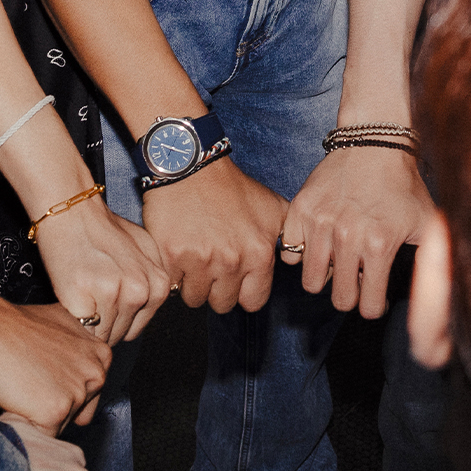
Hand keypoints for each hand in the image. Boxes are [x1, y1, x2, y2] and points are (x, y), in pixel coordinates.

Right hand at [0, 297, 110, 430]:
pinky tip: (16, 402)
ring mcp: (77, 393)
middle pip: (78, 410)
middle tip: (30, 383)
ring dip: (40, 416)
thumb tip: (77, 365)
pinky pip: (44, 435)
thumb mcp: (61, 325)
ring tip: (21, 389)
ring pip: (62, 424)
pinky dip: (28, 426)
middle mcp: (95, 373)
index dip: (62, 389)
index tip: (44, 378)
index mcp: (100, 354)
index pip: (89, 390)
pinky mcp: (56, 412)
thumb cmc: (13, 327)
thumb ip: (78, 347)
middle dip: (54, 405)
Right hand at [30, 193, 169, 343]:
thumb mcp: (146, 249)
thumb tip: (148, 307)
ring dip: (89, 322)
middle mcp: (139, 291)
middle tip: (92, 296)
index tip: (107, 304)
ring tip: (83, 293)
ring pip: (100, 334)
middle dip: (104, 321)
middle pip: (119, 334)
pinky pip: (80, 328)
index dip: (118, 320)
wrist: (71, 212)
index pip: (137, 328)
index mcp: (158, 284)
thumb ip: (154, 280)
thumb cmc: (102, 228)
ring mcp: (111, 296)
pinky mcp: (83, 300)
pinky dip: (74, 318)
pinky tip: (73, 296)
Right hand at [141, 156, 286, 312]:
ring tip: (195, 259)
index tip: (235, 281)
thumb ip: (289, 236)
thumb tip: (298, 255)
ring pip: (196, 299)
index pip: (253, 301)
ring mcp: (201, 261)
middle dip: (217, 289)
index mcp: (259, 255)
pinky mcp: (172, 257)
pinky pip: (173, 285)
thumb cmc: (231, 187)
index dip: (243, 292)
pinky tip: (179, 254)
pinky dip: (174, 275)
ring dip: (194, 284)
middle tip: (212, 266)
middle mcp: (232, 262)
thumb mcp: (272, 207)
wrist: (192, 167)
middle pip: (223, 304)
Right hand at [282, 144, 432, 317]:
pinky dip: (301, 254)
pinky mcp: (300, 210)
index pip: (368, 307)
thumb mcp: (427, 222)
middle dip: (350, 295)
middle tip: (356, 280)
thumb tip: (440, 291)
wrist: (375, 143)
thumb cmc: (404, 185)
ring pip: (311, 282)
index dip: (374, 306)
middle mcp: (348, 237)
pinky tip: (319, 244)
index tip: (375, 297)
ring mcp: (320, 223)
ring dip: (325, 277)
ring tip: (338, 262)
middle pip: (339, 299)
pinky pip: (290, 254)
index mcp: (379, 245)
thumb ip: (434, 258)